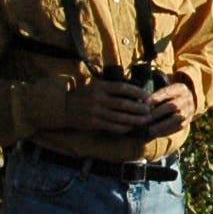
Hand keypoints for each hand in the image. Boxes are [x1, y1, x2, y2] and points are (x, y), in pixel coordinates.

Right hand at [34, 76, 158, 131]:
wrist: (63, 107)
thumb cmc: (83, 95)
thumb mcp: (95, 86)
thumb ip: (110, 88)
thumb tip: (132, 90)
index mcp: (99, 86)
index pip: (122, 88)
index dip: (136, 92)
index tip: (147, 96)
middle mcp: (97, 98)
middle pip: (123, 104)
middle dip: (138, 108)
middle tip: (149, 110)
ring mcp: (95, 111)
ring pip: (119, 117)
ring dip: (134, 119)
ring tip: (144, 120)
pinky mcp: (93, 123)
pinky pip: (111, 126)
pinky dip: (123, 127)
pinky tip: (130, 127)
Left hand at [134, 80, 195, 139]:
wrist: (184, 102)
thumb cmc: (167, 96)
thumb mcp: (164, 89)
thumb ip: (154, 93)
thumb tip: (139, 100)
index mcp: (180, 88)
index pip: (167, 92)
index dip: (155, 98)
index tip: (144, 104)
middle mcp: (187, 98)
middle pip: (172, 106)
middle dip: (157, 113)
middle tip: (144, 119)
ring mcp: (189, 110)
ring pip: (177, 118)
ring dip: (162, 125)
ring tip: (150, 130)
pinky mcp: (188, 121)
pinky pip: (178, 127)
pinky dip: (167, 131)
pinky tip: (156, 134)